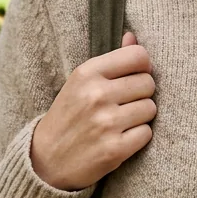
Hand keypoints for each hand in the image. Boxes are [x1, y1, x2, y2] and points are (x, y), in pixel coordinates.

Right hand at [30, 31, 155, 190]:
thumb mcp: (81, 82)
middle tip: (124, 103)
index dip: (142, 66)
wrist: (45, 161)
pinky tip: (121, 138)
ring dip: (141, 116)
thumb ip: (111, 59)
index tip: (134, 76)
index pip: (138, 56)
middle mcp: (96, 95)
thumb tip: (132, 36)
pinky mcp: (114, 149)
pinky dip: (138, 137)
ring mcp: (106, 123)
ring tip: (121, 121)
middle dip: (141, 93)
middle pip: (148, 83)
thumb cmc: (68, 116)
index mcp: (87, 72)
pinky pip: (147, 133)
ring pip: (150, 108)